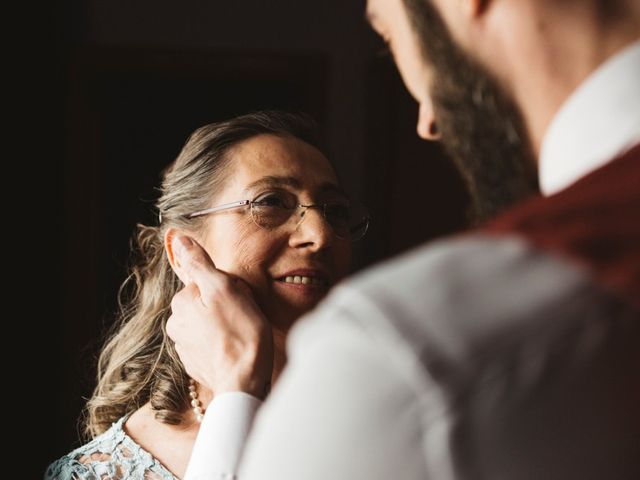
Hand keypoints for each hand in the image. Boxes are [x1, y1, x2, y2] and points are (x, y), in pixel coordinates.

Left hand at [167, 235, 272, 398]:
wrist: (243, 383)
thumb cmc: (240, 335)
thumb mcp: (224, 289)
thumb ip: (200, 264)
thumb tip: (179, 240)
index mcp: (181, 303)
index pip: (205, 282)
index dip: (226, 287)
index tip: (238, 300)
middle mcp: (176, 324)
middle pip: (204, 302)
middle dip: (224, 305)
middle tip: (243, 317)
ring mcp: (185, 347)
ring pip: (207, 323)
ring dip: (223, 325)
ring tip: (241, 335)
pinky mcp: (196, 364)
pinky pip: (210, 344)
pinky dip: (222, 344)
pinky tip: (235, 349)